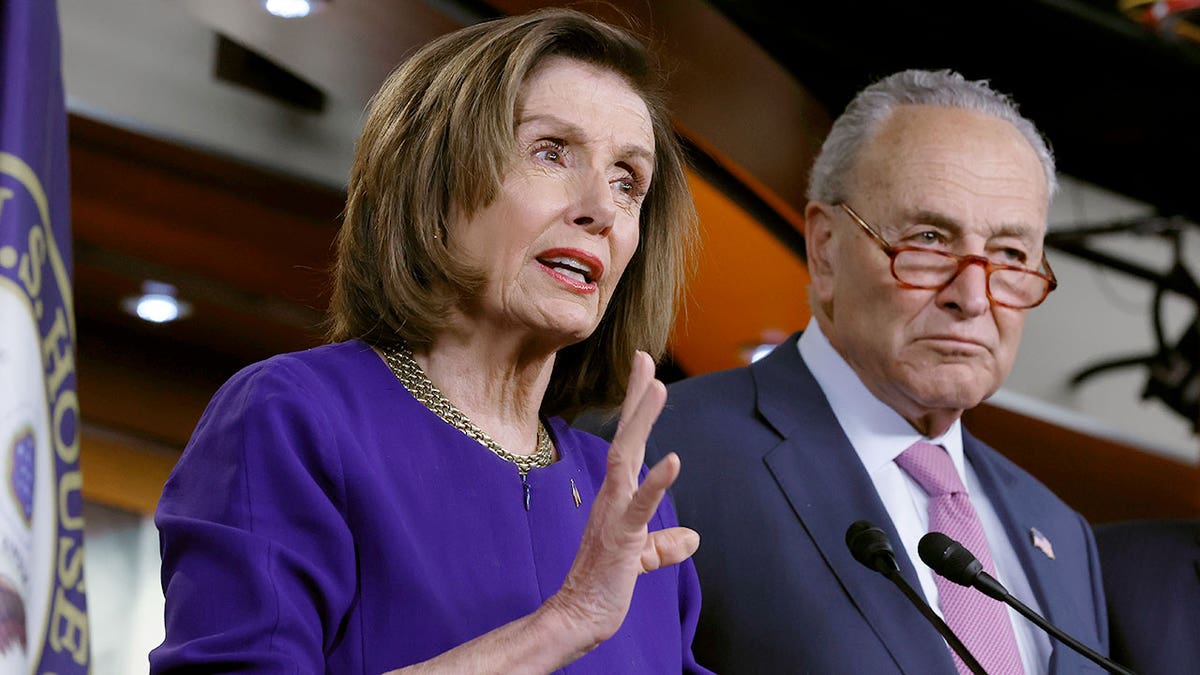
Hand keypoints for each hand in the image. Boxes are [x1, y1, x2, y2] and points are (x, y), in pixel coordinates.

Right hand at [545, 350, 699, 649]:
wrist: (580, 617)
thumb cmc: (605, 584)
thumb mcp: (643, 559)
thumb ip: (665, 545)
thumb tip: (691, 538)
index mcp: (618, 496)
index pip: (630, 443)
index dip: (637, 407)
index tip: (644, 369)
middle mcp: (613, 496)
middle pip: (626, 437)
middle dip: (635, 397)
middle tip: (643, 357)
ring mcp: (614, 513)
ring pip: (627, 458)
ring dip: (641, 422)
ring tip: (656, 386)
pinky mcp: (621, 536)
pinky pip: (639, 505)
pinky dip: (656, 482)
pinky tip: (673, 460)